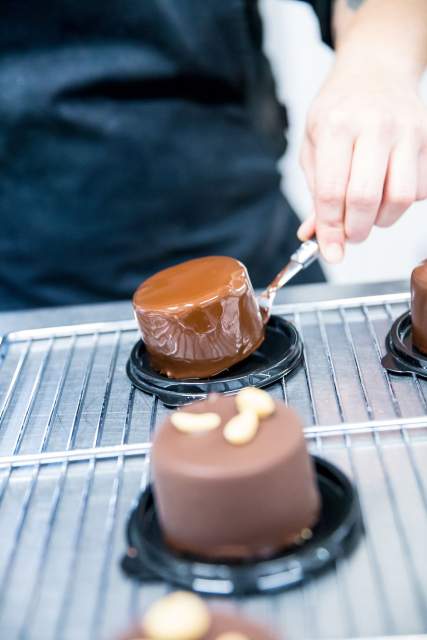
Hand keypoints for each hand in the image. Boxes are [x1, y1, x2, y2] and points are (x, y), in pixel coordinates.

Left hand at [297, 65, 426, 262]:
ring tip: (369, 213)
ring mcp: (407, 130)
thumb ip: (315, 191)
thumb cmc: (340, 109)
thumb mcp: (314, 144)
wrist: (376, 70)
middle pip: (366, 199)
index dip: (329, 230)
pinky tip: (388, 190)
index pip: (331, 193)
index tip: (330, 251)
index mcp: (336, 126)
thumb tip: (313, 235)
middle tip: (350, 234)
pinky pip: (421, 189)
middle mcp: (374, 126)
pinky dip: (403, 202)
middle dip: (355, 230)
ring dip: (382, 220)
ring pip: (400, 198)